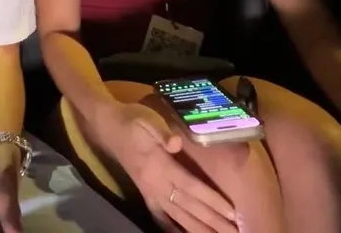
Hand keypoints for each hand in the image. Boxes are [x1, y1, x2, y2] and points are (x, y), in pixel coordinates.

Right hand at [95, 102, 236, 232]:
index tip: (232, 212)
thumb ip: (162, 133)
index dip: (212, 200)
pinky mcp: (145, 194)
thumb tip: (176, 143)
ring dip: (197, 228)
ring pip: (177, 215)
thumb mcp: (147, 120)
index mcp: (160, 166)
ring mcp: (150, 191)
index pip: (191, 187)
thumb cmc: (132, 121)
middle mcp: (156, 184)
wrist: (108, 127)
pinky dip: (171, 228)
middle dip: (212, 220)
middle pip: (189, 206)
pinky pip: (159, 216)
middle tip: (233, 232)